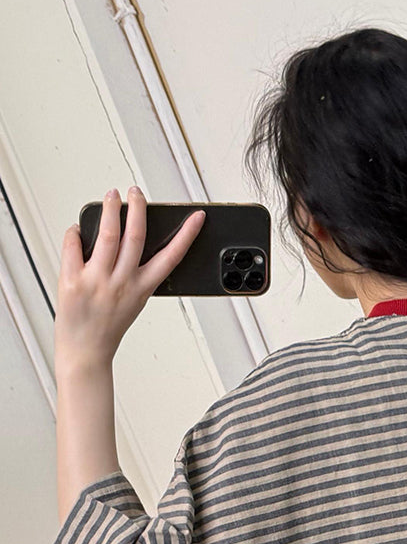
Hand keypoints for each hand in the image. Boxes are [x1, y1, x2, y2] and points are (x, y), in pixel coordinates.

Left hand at [55, 186, 204, 365]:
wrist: (85, 351)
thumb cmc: (108, 327)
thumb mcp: (133, 302)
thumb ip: (132, 273)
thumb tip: (123, 237)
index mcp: (142, 288)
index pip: (171, 257)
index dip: (186, 235)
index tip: (197, 217)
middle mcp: (122, 282)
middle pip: (136, 235)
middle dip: (138, 208)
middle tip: (136, 193)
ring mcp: (97, 280)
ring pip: (109, 234)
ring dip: (111, 209)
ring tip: (112, 196)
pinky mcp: (72, 280)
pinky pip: (73, 245)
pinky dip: (76, 232)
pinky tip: (78, 229)